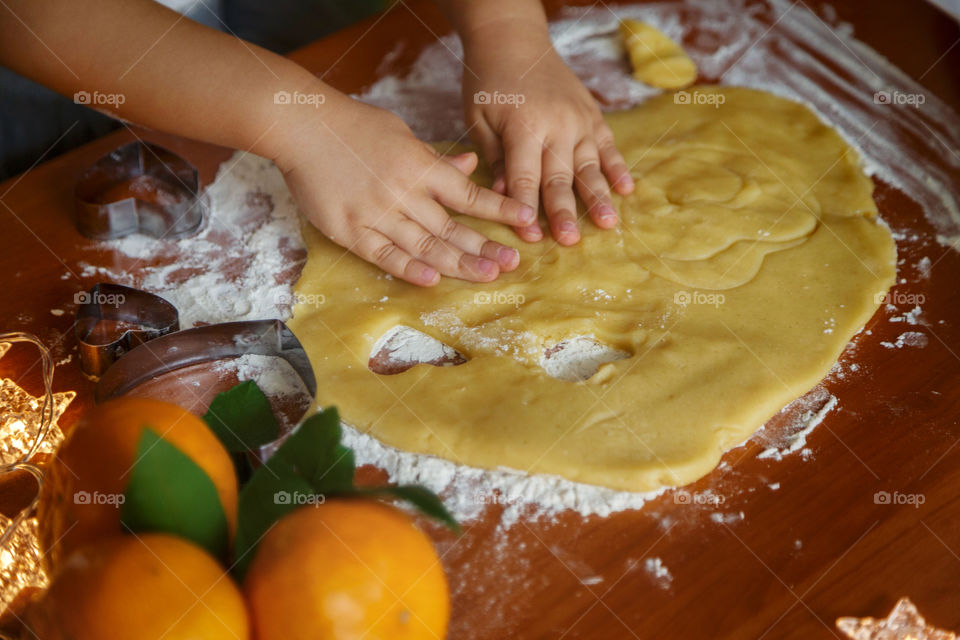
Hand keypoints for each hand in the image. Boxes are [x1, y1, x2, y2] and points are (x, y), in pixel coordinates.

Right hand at [271, 92, 535, 285]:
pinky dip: (408, 268)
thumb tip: (470, 166)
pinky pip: (383, 254)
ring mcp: (377, 213)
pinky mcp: (350, 229)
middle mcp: (404, 193)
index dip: (499, 209)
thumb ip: (435, 159)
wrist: (301, 127)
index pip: (468, 194)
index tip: (526, 221)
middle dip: (484, 247)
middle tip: (512, 264)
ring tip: (486, 276)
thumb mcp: (401, 134)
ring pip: (423, 246)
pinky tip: (432, 281)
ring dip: (457, 263)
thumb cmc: (353, 126)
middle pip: (451, 227)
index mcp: (420, 167)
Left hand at [461, 28, 634, 244]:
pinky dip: (617, 168)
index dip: (527, 208)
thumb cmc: (488, 82)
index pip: (526, 177)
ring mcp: (579, 120)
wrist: (514, 40)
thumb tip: (506, 196)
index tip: (531, 237)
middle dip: (565, 212)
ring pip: (590, 166)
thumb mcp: (478, 118)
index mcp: (523, 126)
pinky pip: (608, 146)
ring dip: (599, 197)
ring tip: (608, 224)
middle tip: (571, 241)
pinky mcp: (592, 115)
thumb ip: (494, 157)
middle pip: (560, 177)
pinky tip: (627, 190)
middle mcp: (556, 125)